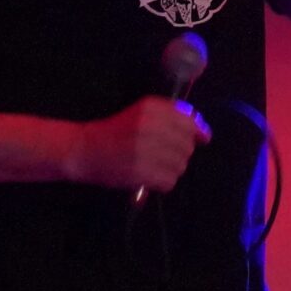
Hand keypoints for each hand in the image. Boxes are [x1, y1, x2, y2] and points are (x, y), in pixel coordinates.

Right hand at [65, 94, 211, 193]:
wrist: (85, 149)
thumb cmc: (116, 131)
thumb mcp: (142, 114)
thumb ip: (174, 119)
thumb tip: (205, 135)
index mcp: (151, 107)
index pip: (188, 122)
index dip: (195, 133)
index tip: (198, 140)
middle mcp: (149, 125)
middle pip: (186, 146)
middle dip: (179, 154)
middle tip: (161, 156)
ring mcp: (145, 149)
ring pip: (180, 165)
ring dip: (170, 170)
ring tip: (153, 167)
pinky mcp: (140, 171)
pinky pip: (169, 181)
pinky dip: (162, 183)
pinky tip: (149, 178)